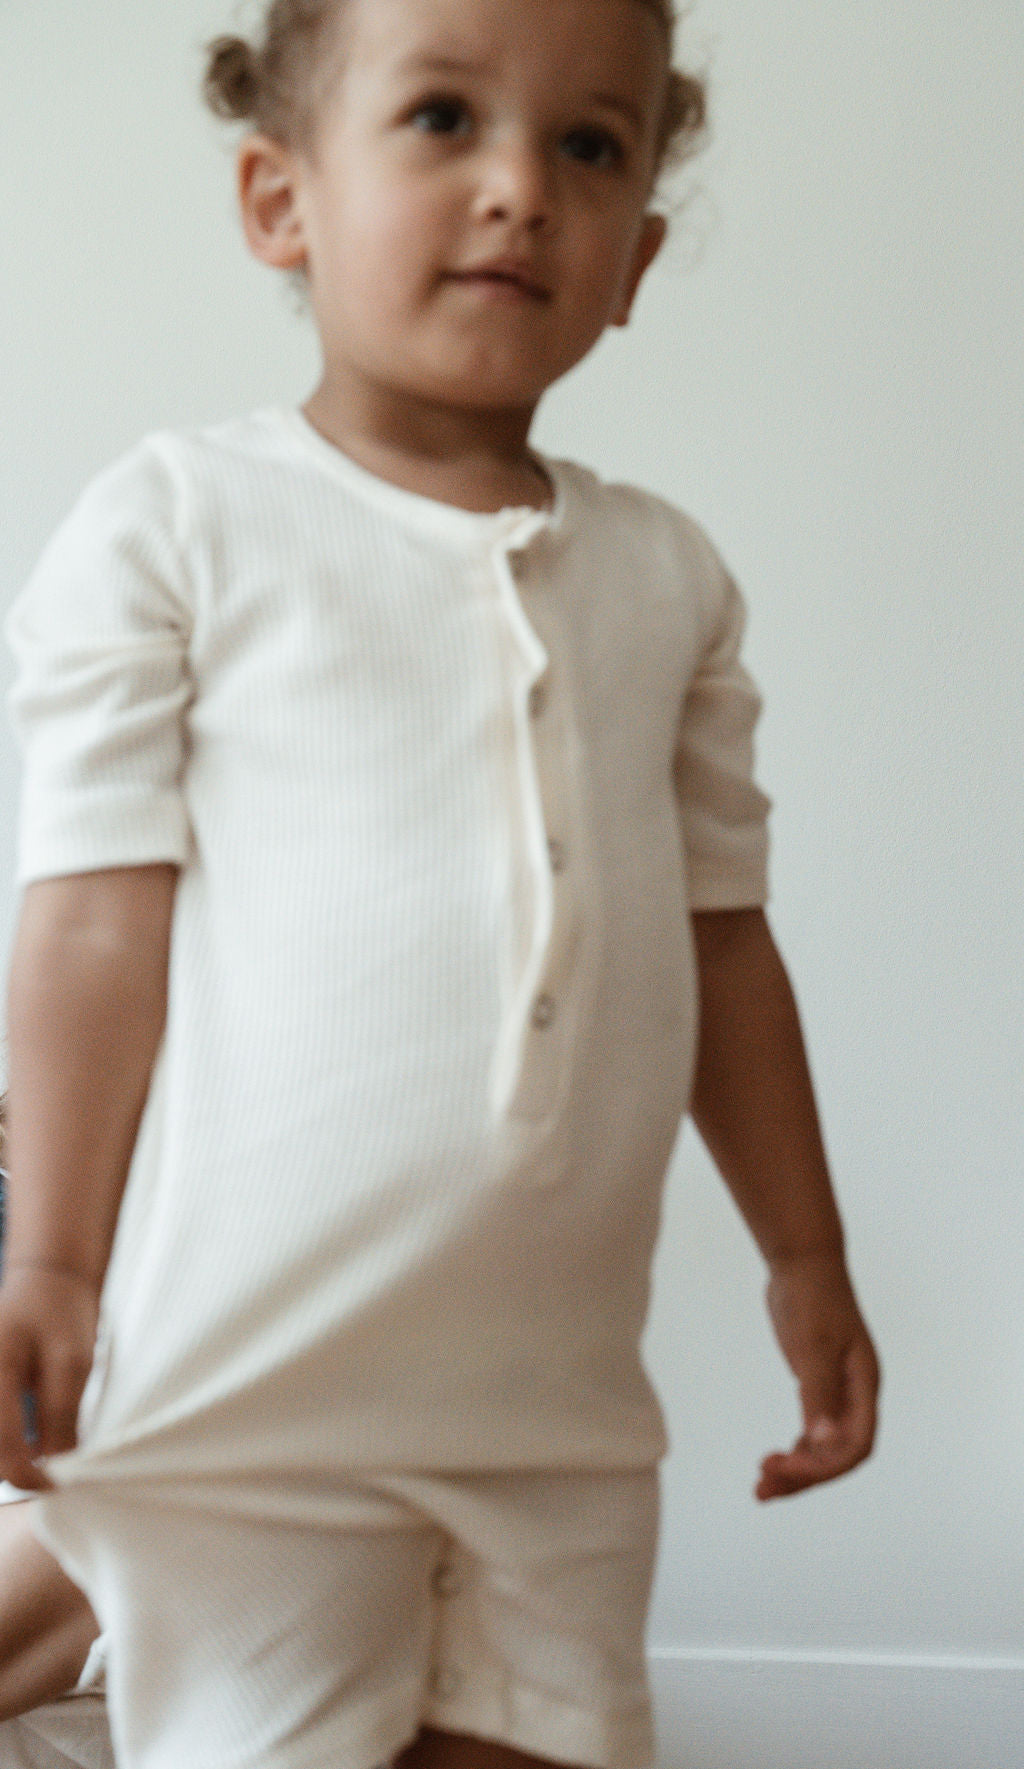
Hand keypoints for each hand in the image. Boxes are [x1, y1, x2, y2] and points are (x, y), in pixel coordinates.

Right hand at [0, 1265, 100, 1490]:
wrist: (44, 1282)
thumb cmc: (60, 1314)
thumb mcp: (73, 1360)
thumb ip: (61, 1413)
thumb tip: (54, 1468)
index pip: (2, 1441)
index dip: (27, 1474)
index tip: (55, 1487)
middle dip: (15, 1469)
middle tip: (51, 1474)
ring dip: (8, 1457)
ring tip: (43, 1452)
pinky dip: (6, 1444)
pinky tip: (28, 1440)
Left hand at [757, 1249, 879, 1501]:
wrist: (803, 1261)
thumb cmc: (811, 1298)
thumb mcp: (813, 1346)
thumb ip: (818, 1394)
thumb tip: (823, 1443)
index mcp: (864, 1386)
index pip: (857, 1445)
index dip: (824, 1467)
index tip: (783, 1469)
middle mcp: (856, 1393)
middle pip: (840, 1453)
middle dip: (805, 1477)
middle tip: (761, 1491)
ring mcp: (838, 1389)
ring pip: (825, 1446)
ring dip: (797, 1470)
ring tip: (761, 1488)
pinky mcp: (818, 1383)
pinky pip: (814, 1430)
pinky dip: (797, 1450)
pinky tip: (774, 1461)